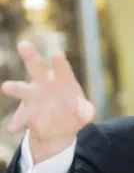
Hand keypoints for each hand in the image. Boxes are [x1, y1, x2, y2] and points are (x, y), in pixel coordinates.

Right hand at [1, 41, 94, 162]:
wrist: (62, 127)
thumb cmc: (75, 111)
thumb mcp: (84, 112)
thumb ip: (86, 111)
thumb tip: (86, 114)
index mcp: (63, 79)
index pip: (62, 67)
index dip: (59, 60)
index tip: (56, 54)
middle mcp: (45, 83)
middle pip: (37, 67)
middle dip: (30, 55)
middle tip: (23, 44)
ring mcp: (34, 97)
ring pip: (22, 88)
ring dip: (15, 87)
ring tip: (6, 86)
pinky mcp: (27, 112)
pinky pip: (20, 116)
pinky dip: (17, 121)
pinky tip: (12, 128)